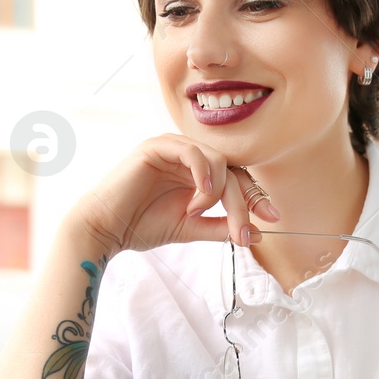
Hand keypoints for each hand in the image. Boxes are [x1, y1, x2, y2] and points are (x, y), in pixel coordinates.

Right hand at [72, 133, 279, 255]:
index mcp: (197, 172)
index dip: (256, 197)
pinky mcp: (158, 145)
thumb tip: (257, 233)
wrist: (106, 228)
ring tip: (199, 213)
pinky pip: (193, 152)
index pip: (237, 178)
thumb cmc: (142, 226)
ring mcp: (173, 148)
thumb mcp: (191, 228)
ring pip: (218, 160)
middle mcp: (188, 156)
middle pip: (233, 169)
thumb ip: (221, 226)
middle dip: (245, 200)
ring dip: (219, 191)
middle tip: (246, 229)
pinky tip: (200, 196)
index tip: (271, 219)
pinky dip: (203, 173)